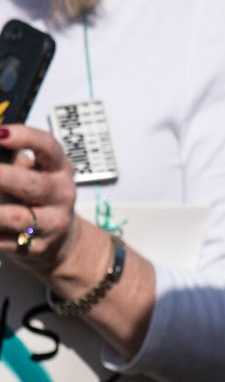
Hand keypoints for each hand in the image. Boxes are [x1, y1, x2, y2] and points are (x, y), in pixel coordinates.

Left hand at [0, 122, 76, 274]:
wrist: (60, 242)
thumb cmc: (38, 197)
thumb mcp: (36, 172)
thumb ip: (18, 162)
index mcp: (60, 168)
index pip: (49, 146)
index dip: (25, 137)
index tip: (1, 133)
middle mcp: (61, 194)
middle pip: (31, 184)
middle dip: (3, 177)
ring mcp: (52, 223)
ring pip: (17, 218)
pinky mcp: (37, 247)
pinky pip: (5, 240)